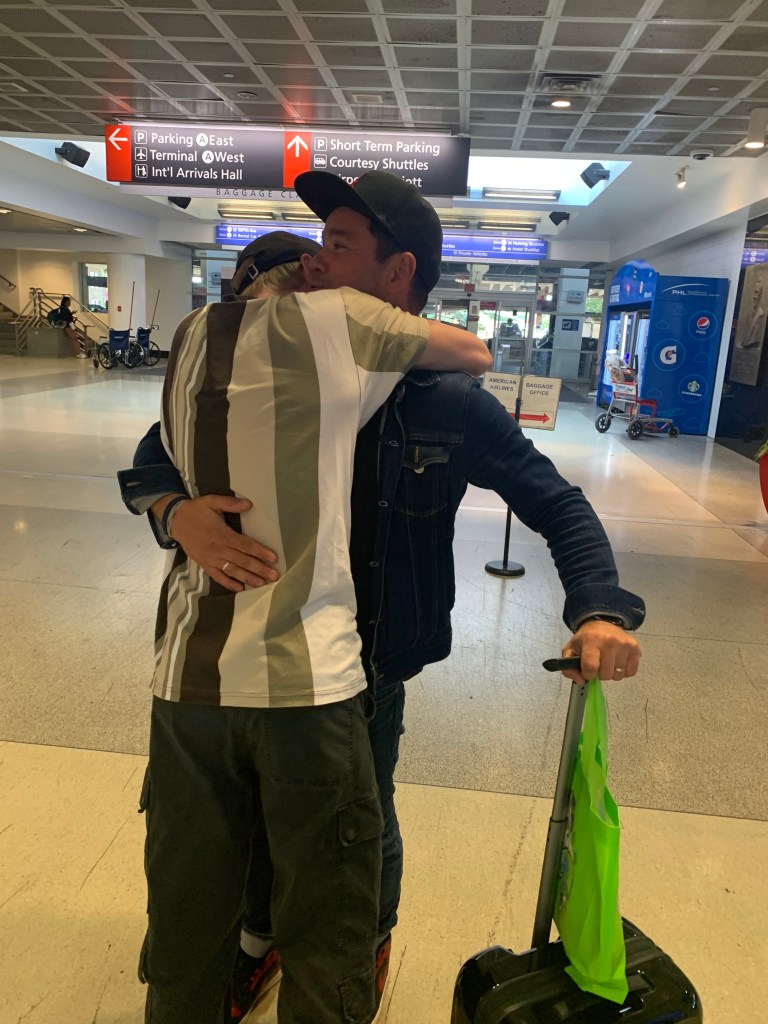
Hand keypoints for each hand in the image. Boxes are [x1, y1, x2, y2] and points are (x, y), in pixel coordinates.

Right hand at [158, 494, 279, 592]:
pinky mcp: (204, 564)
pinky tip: (240, 589)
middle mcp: (219, 549)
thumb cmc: (196, 511)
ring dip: (248, 578)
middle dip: (259, 569)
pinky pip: (217, 576)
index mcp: (223, 534)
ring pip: (232, 571)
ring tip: (262, 584)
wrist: (175, 521)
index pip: (245, 545)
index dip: (260, 552)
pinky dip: (228, 583)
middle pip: (242, 561)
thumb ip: (230, 503)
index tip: (273, 558)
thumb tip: (249, 503)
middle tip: (274, 576)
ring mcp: (211, 558)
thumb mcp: (212, 501)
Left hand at [560, 620, 640, 683]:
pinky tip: (618, 661)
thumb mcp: (570, 650)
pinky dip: (624, 671)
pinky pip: (631, 672)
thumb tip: (581, 681)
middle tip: (598, 663)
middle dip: (600, 673)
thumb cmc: (586, 639)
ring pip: (618, 675)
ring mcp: (624, 645)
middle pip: (605, 674)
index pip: (590, 668)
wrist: (603, 623)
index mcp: (591, 641)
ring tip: (608, 661)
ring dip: (612, 673)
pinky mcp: (635, 648)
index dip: (588, 674)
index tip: (587, 671)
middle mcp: (609, 642)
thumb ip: (568, 668)